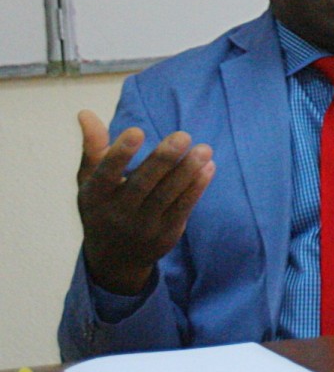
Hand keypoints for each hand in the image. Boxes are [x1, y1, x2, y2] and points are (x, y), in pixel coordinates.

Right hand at [76, 110, 214, 295]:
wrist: (115, 258)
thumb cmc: (103, 207)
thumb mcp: (90, 181)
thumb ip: (93, 148)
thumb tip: (86, 113)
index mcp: (96, 196)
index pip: (106, 174)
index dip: (119, 154)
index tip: (136, 130)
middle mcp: (118, 212)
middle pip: (142, 184)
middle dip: (163, 160)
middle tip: (183, 135)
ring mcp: (143, 226)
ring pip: (167, 196)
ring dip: (187, 172)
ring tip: (204, 149)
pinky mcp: (166, 234)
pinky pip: (183, 208)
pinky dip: (196, 188)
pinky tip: (208, 167)